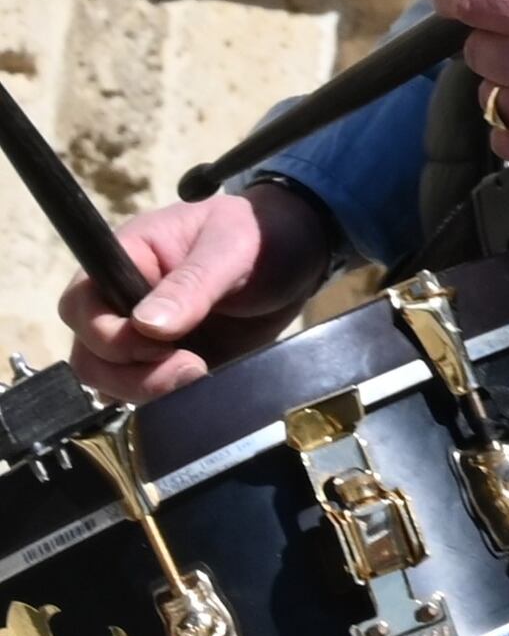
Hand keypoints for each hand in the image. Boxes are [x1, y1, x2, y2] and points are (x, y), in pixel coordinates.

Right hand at [61, 187, 339, 402]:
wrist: (301, 257)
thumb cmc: (260, 235)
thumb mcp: (231, 247)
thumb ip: (191, 283)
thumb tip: (146, 325)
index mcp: (124, 262)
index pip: (79, 306)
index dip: (105, 334)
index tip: (159, 341)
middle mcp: (121, 304)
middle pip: (89, 356)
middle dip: (131, 374)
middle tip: (190, 368)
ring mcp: (142, 339)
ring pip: (110, 383)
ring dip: (148, 391)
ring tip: (201, 374)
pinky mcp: (167, 365)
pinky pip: (145, 395)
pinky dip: (166, 400)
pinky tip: (203, 387)